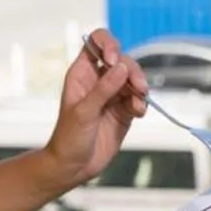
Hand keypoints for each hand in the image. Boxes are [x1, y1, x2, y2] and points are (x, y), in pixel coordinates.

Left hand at [44, 28, 147, 186]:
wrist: (74, 167)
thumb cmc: (69, 137)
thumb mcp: (84, 112)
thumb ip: (103, 89)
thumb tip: (122, 67)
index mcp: (82, 73)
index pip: (97, 43)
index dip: (109, 45)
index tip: (114, 61)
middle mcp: (98, 80)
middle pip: (122, 60)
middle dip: (132, 70)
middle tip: (137, 88)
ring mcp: (112, 95)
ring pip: (133, 78)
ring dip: (140, 86)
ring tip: (139, 103)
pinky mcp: (124, 110)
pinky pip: (138, 98)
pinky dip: (141, 102)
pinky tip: (138, 113)